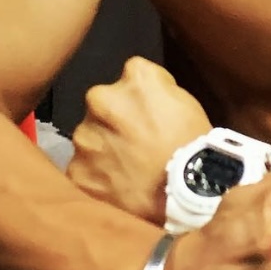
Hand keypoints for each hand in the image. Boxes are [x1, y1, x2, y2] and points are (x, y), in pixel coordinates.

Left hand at [67, 56, 210, 223]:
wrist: (189, 193)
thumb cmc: (192, 145)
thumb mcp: (184, 101)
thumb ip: (155, 89)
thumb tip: (140, 94)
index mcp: (134, 77)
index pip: (130, 77)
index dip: (140, 98)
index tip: (149, 115)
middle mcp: (101, 98)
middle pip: (102, 104)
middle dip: (114, 120)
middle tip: (134, 142)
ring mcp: (85, 136)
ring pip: (89, 136)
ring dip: (102, 147)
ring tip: (126, 167)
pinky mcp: (77, 170)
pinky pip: (83, 168)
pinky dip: (96, 175)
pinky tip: (118, 185)